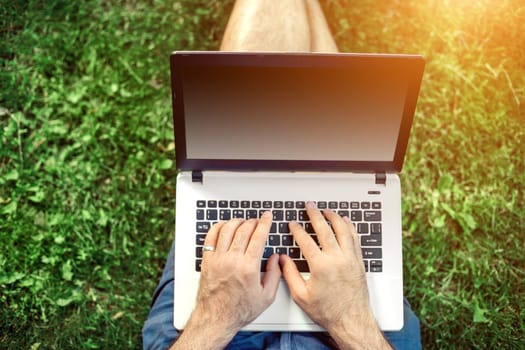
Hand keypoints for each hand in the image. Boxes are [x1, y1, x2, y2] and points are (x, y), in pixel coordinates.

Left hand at [195, 212, 280, 330]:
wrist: (216, 319)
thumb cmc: (239, 310)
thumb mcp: (266, 297)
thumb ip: (275, 275)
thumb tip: (277, 259)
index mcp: (248, 268)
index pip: (258, 236)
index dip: (265, 223)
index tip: (267, 217)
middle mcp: (232, 260)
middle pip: (243, 230)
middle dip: (253, 221)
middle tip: (258, 220)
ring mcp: (218, 259)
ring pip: (227, 229)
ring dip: (237, 222)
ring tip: (243, 222)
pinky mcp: (207, 261)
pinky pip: (211, 236)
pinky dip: (218, 227)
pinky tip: (224, 226)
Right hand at [280, 202, 390, 348]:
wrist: (351, 320)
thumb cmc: (328, 311)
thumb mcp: (301, 295)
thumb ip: (289, 274)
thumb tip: (282, 260)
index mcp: (320, 266)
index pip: (306, 240)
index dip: (297, 230)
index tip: (293, 224)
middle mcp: (337, 259)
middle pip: (325, 229)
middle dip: (315, 215)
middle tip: (310, 206)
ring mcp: (350, 259)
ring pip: (342, 230)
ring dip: (333, 217)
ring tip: (327, 210)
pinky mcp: (358, 262)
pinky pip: (355, 238)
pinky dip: (349, 227)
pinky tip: (345, 222)